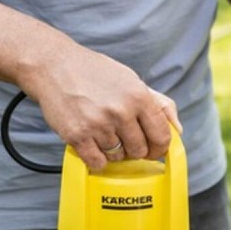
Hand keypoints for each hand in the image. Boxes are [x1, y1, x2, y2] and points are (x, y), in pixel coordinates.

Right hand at [23, 42, 181, 170]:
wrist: (52, 66)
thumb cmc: (94, 73)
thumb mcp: (131, 80)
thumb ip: (159, 104)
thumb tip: (178, 130)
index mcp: (138, 96)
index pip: (162, 136)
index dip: (159, 147)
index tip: (152, 148)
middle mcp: (121, 111)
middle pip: (141, 151)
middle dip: (135, 149)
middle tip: (123, 138)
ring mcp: (99, 125)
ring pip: (119, 158)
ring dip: (114, 152)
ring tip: (103, 133)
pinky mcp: (78, 136)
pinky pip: (98, 163)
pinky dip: (96, 158)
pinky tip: (92, 143)